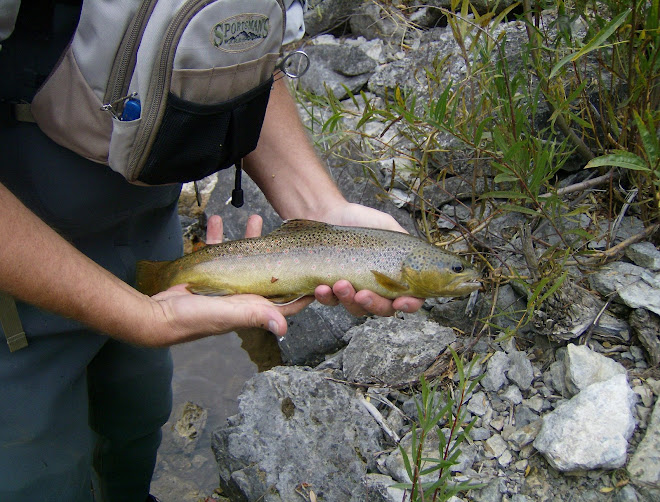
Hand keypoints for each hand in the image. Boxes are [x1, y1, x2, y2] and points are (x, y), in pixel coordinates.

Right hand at [143, 214, 311, 346]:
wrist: (156, 314)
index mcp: (252, 306)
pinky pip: (216, 250)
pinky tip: (216, 218)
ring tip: (254, 218)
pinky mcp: (206, 273)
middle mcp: (242, 295)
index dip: (302, 289)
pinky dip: (217, 235)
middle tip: (285, 233)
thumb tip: (284, 328)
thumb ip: (255, 315)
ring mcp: (225, 283)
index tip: (317, 271)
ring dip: (248, 238)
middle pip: (268, 271)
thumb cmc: (193, 319)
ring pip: (243, 256)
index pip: (285, 300)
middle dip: (277, 252)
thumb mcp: (228, 315)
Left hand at [312, 202, 425, 316]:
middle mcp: (377, 287)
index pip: (411, 298)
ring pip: (356, 309)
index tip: (399, 301)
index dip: (409, 305)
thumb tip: (417, 257)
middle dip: (374, 305)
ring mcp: (354, 291)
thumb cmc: (360, 220)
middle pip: (383, 309)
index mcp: (395, 275)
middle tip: (362, 295)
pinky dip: (327, 298)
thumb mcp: (387, 226)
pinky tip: (322, 287)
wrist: (328, 212)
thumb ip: (404, 240)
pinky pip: (331, 302)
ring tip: (339, 284)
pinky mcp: (332, 290)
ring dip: (348, 301)